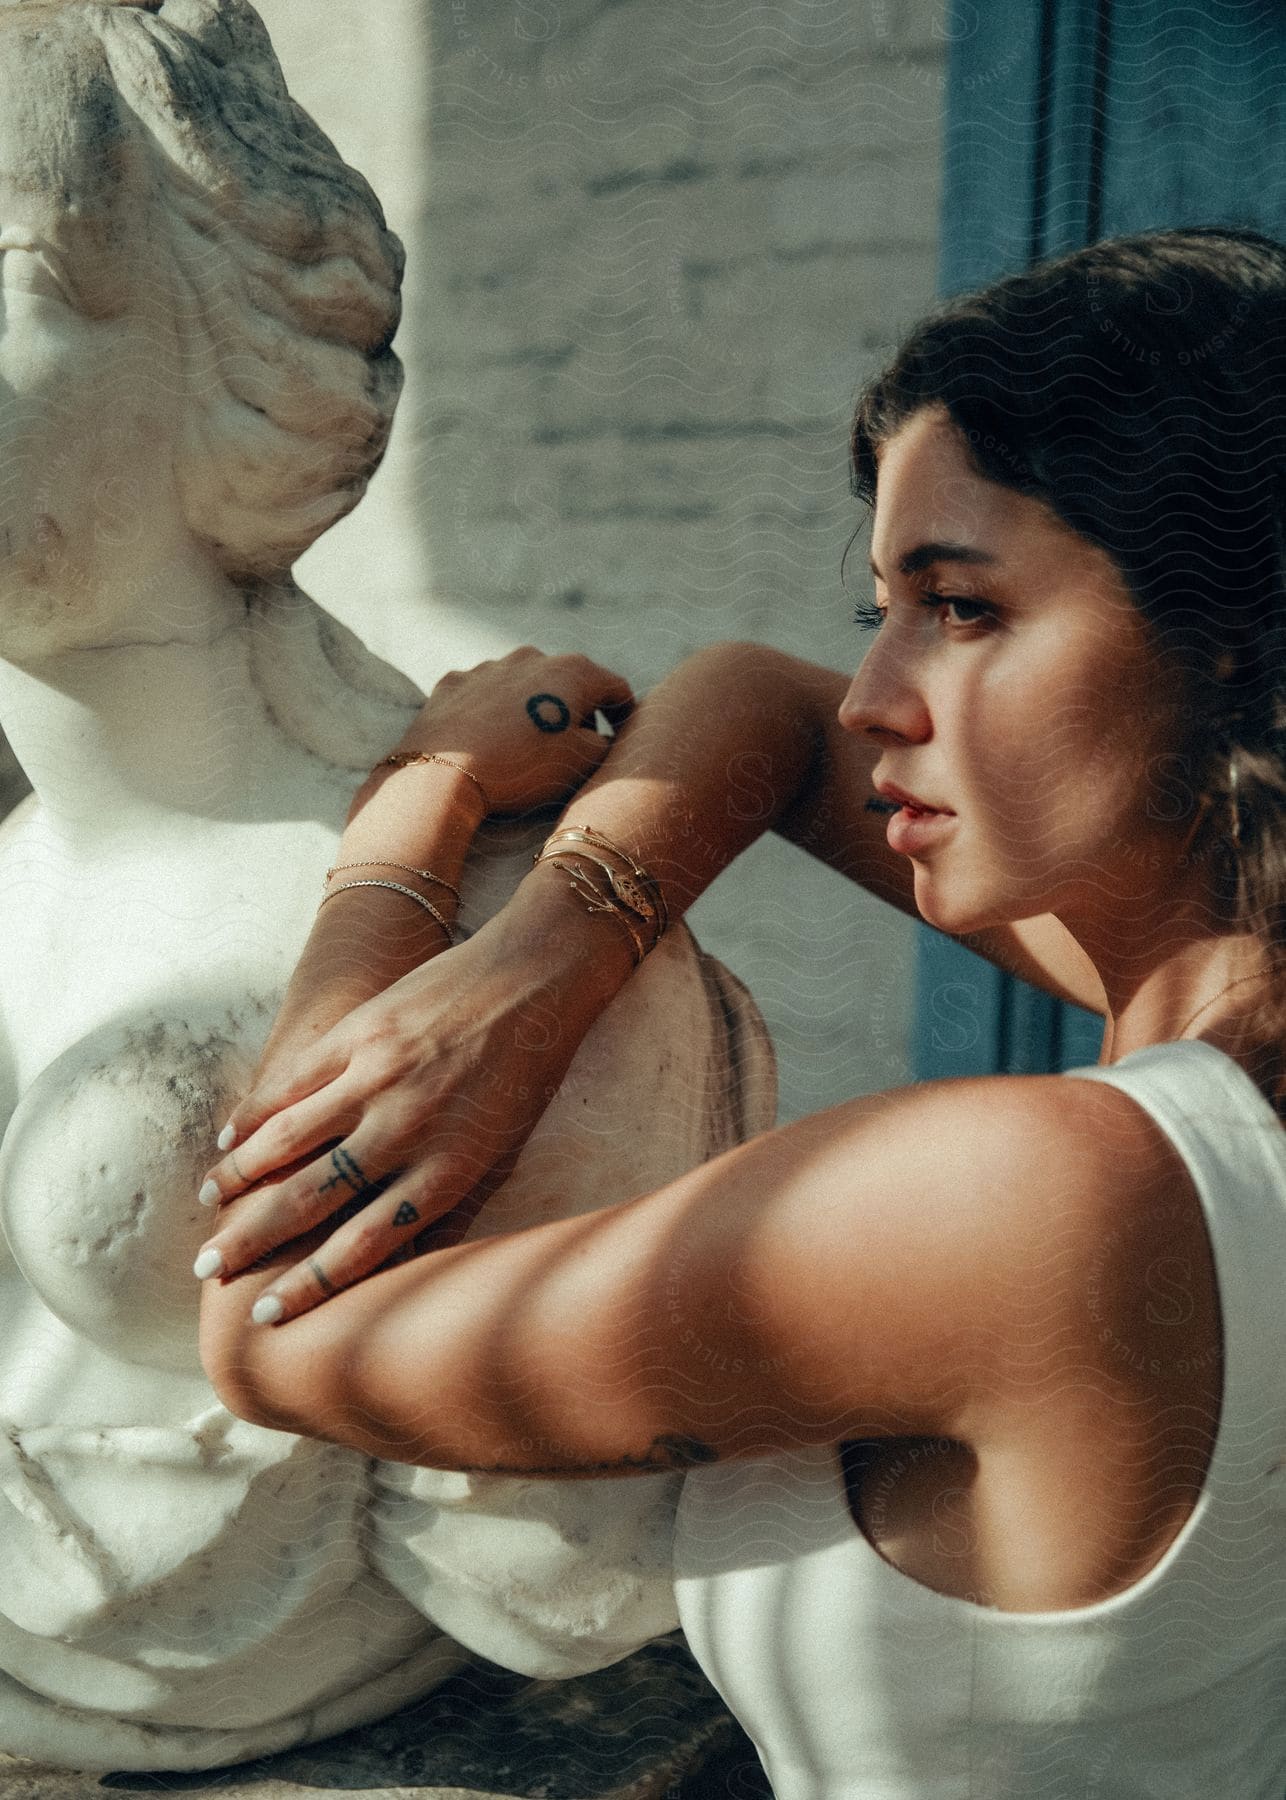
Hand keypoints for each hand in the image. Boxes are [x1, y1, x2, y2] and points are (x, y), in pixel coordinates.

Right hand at [193, 908, 616, 1322]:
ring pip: (289, 1138)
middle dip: (254, 1240)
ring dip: (241, 1173)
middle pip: (311, 1199)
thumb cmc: (527, 1073)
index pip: (363, 1244)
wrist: (535, 978)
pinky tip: (230, 1134)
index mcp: (447, 1170)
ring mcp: (377, 1078)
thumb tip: (403, 1265)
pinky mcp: (360, 1033)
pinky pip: (295, 1081)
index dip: (309, 1284)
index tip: (267, 1315)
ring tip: (210, 1200)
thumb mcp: (503, 1152)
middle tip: (209, 1269)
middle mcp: (406, 1130)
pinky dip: (257, 1110)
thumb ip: (451, 1205)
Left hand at [373, 647, 634, 817]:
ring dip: (533, 708)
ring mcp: (490, 666)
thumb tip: (604, 738)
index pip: (615, 688)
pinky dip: (494, 711)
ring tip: (527, 745)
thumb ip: (606, 745)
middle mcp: (533, 657)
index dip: (624, 715)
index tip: (622, 736)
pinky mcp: (455, 682)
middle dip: (576, 710)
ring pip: (524, 685)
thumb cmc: (522, 768)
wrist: (445, 773)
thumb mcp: (582, 763)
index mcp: (574, 671)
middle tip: (575, 746)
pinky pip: (485, 694)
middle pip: (569, 682)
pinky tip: (489, 738)